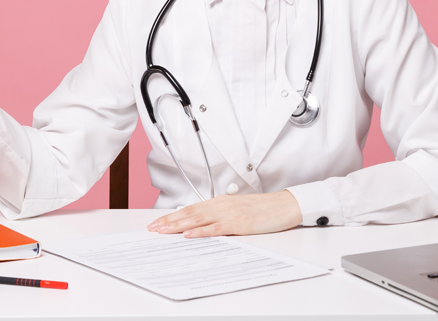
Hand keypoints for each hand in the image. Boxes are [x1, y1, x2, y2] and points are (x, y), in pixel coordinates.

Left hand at [147, 190, 302, 237]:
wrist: (285, 205)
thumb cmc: (265, 209)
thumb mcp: (240, 208)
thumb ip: (222, 213)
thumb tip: (205, 223)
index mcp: (221, 202)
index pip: (191, 209)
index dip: (172, 216)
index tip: (158, 223)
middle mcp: (221, 205)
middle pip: (189, 213)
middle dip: (169, 222)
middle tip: (152, 229)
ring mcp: (229, 214)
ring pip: (197, 220)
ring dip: (178, 226)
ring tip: (163, 231)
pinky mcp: (238, 223)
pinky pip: (215, 228)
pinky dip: (200, 231)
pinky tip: (189, 235)